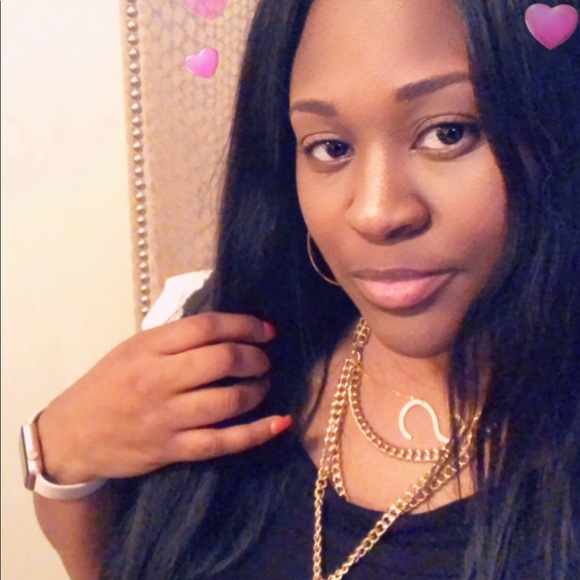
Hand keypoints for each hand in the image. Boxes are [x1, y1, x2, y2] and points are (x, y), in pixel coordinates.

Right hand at [37, 313, 289, 484]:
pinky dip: (256, 432)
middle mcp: (158, 380)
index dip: (245, 325)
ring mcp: (166, 417)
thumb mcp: (134, 349)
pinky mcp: (171, 450)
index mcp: (148, 348)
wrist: (72, 435)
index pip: (207, 327)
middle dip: (255, 357)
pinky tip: (279, 423)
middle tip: (264, 359)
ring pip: (228, 400)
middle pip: (223, 360)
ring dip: (257, 389)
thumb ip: (175, 339)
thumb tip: (229, 330)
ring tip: (263, 384)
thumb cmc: (108, 384)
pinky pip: (222, 442)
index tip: (266, 330)